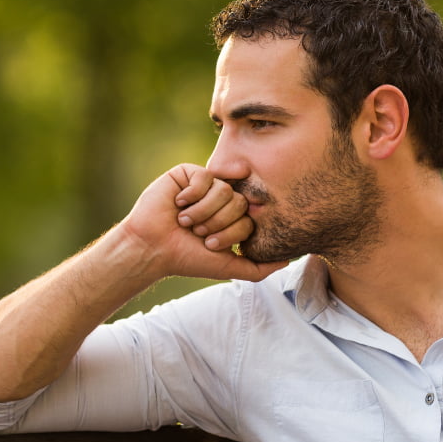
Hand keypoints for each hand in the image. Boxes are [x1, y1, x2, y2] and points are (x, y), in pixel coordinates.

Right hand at [121, 164, 285, 281]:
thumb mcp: (227, 268)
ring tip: (184, 221)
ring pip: (223, 190)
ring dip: (202, 212)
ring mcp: (205, 185)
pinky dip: (191, 196)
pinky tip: (177, 204)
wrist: (153, 248)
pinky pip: (205, 177)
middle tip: (196, 232)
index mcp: (231, 218)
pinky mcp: (188, 173)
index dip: (230, 233)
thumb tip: (288, 261)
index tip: (209, 245)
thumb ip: (258, 268)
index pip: (248, 218)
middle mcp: (221, 200)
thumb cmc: (187, 258)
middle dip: (217, 223)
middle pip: (239, 202)